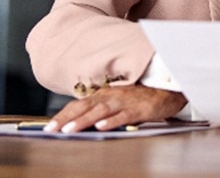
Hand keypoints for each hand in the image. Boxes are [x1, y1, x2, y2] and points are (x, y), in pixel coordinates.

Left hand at [46, 85, 186, 132]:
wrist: (169, 89)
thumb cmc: (142, 97)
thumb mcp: (118, 101)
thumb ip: (101, 110)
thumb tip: (81, 122)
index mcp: (105, 94)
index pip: (79, 104)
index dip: (63, 114)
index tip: (49, 126)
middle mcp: (112, 96)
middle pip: (85, 107)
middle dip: (67, 118)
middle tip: (51, 129)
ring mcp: (125, 102)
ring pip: (100, 111)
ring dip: (84, 120)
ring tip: (70, 130)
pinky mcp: (140, 108)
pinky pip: (124, 115)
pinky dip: (112, 121)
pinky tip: (101, 127)